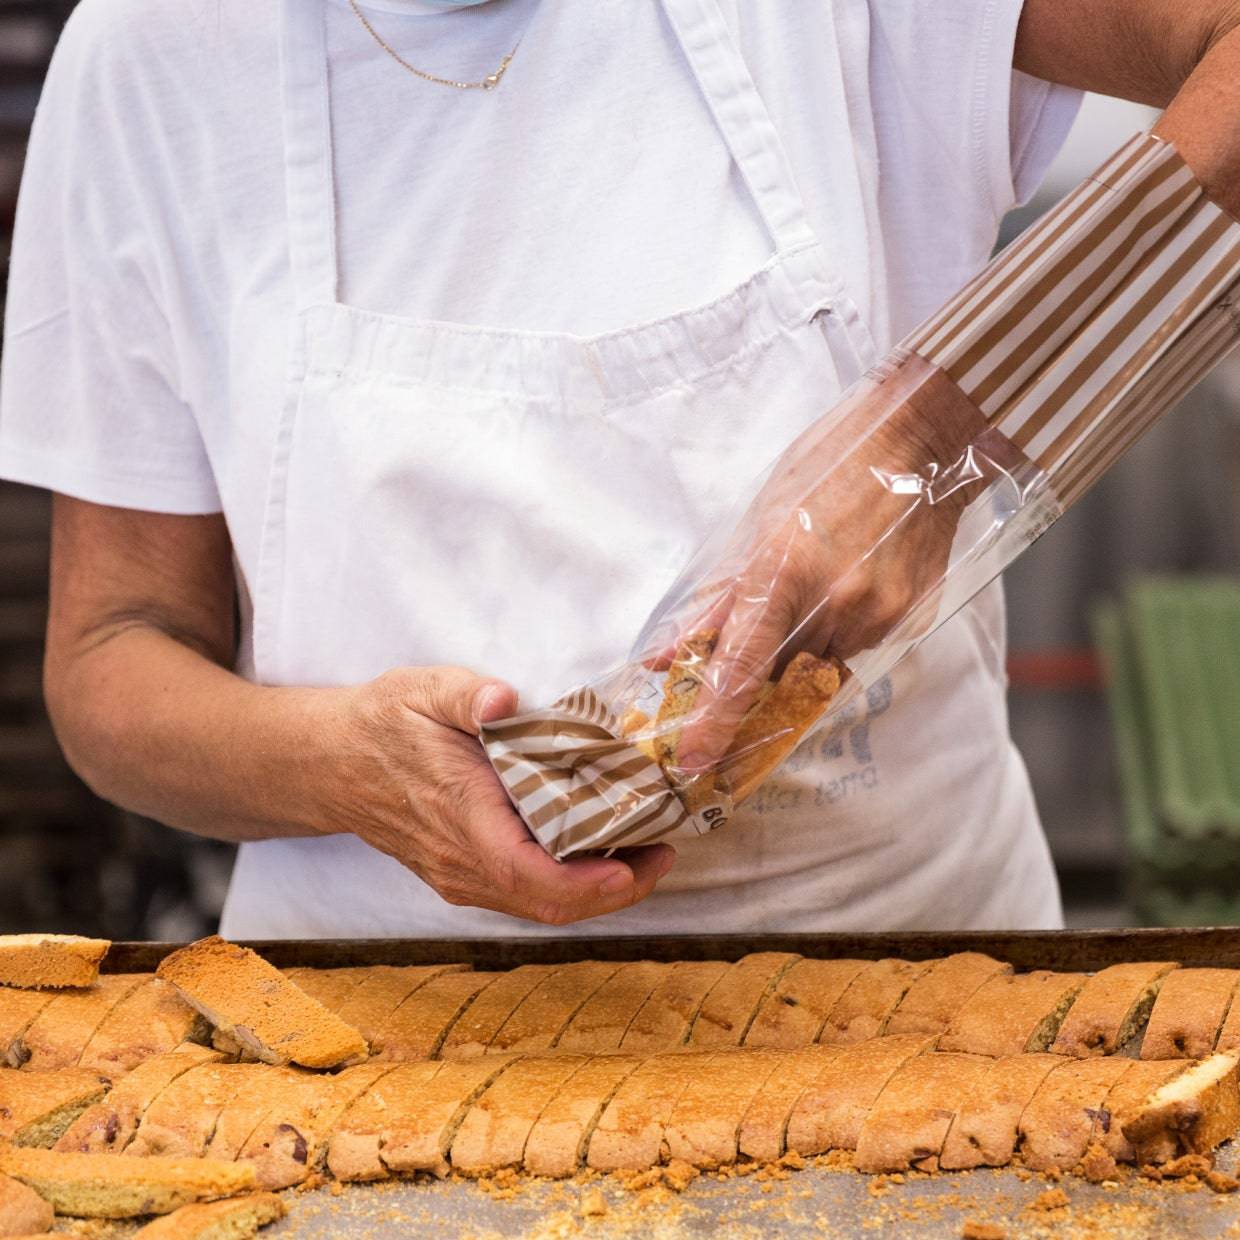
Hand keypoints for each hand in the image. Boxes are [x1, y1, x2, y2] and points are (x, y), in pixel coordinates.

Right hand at [310, 666, 675, 924]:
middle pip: (548, 903)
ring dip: (597, 891)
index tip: (638, 863)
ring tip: (644, 855)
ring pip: (539, 905)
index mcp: (461, 819)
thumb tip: (504, 698)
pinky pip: (525, 894)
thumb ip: (467, 694)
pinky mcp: (463, 874)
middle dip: (614, 891)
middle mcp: (462, 863)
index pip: (532, 875)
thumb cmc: (382, 725)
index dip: (591, 881)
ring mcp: (461, 876)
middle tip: (662, 856)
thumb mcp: (422, 690)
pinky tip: (599, 854)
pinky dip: (570, 884)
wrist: (330, 763)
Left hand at [674, 355, 988, 774]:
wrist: (926, 438)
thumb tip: (670, 652)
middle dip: (757, 686)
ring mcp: (878, 615)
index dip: (714, 721)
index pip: (741, 669)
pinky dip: (838, 634)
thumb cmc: (831, 463)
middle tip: (742, 677)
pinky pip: (859, 648)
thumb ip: (717, 597)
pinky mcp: (910, 618)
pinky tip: (843, 588)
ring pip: (822, 666)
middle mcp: (834, 605)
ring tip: (807, 595)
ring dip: (800, 652)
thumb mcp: (759, 520)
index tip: (693, 760)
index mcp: (783, 573)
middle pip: (780, 679)